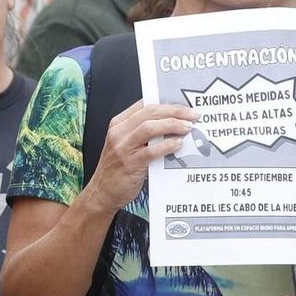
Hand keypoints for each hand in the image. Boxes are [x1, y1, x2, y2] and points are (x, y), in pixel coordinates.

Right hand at [83, 101, 199, 214]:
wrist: (102, 192)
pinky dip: (167, 145)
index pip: (145, 105)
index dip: (168, 104)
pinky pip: (151, 151)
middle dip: (175, 111)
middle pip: (150, 112)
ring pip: (150, 127)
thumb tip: (171, 122)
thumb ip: (142, 132)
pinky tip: (178, 144)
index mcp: (119, 123)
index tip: (185, 107)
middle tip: (193, 115)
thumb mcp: (125, 143)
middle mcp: (119, 132)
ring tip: (188, 128)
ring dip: (172, 125)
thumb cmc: (117, 167)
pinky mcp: (130, 164)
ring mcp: (123, 148)